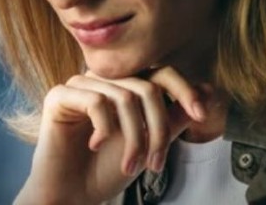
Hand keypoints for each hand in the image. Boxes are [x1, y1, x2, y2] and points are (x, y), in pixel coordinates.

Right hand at [15, 67, 205, 203]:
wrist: (71, 195)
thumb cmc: (105, 170)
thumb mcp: (149, 143)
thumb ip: (174, 117)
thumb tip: (207, 91)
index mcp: (122, 86)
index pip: (159, 73)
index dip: (184, 89)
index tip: (202, 114)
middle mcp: (101, 80)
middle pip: (146, 86)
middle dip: (158, 128)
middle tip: (156, 162)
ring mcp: (79, 85)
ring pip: (124, 97)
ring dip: (134, 138)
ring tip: (130, 164)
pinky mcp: (59, 96)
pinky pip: (95, 101)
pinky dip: (104, 129)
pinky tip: (95, 145)